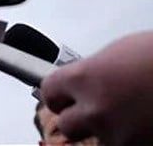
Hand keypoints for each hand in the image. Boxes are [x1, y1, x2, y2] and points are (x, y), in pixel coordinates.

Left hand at [40, 30, 152, 145]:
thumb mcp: (118, 54)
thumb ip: (92, 71)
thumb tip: (80, 81)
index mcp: (84, 78)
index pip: (49, 92)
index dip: (58, 94)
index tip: (62, 96)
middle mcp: (96, 110)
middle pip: (67, 125)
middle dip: (80, 118)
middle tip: (96, 110)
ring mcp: (119, 136)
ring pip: (100, 141)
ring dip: (110, 132)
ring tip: (131, 115)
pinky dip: (132, 140)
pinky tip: (143, 124)